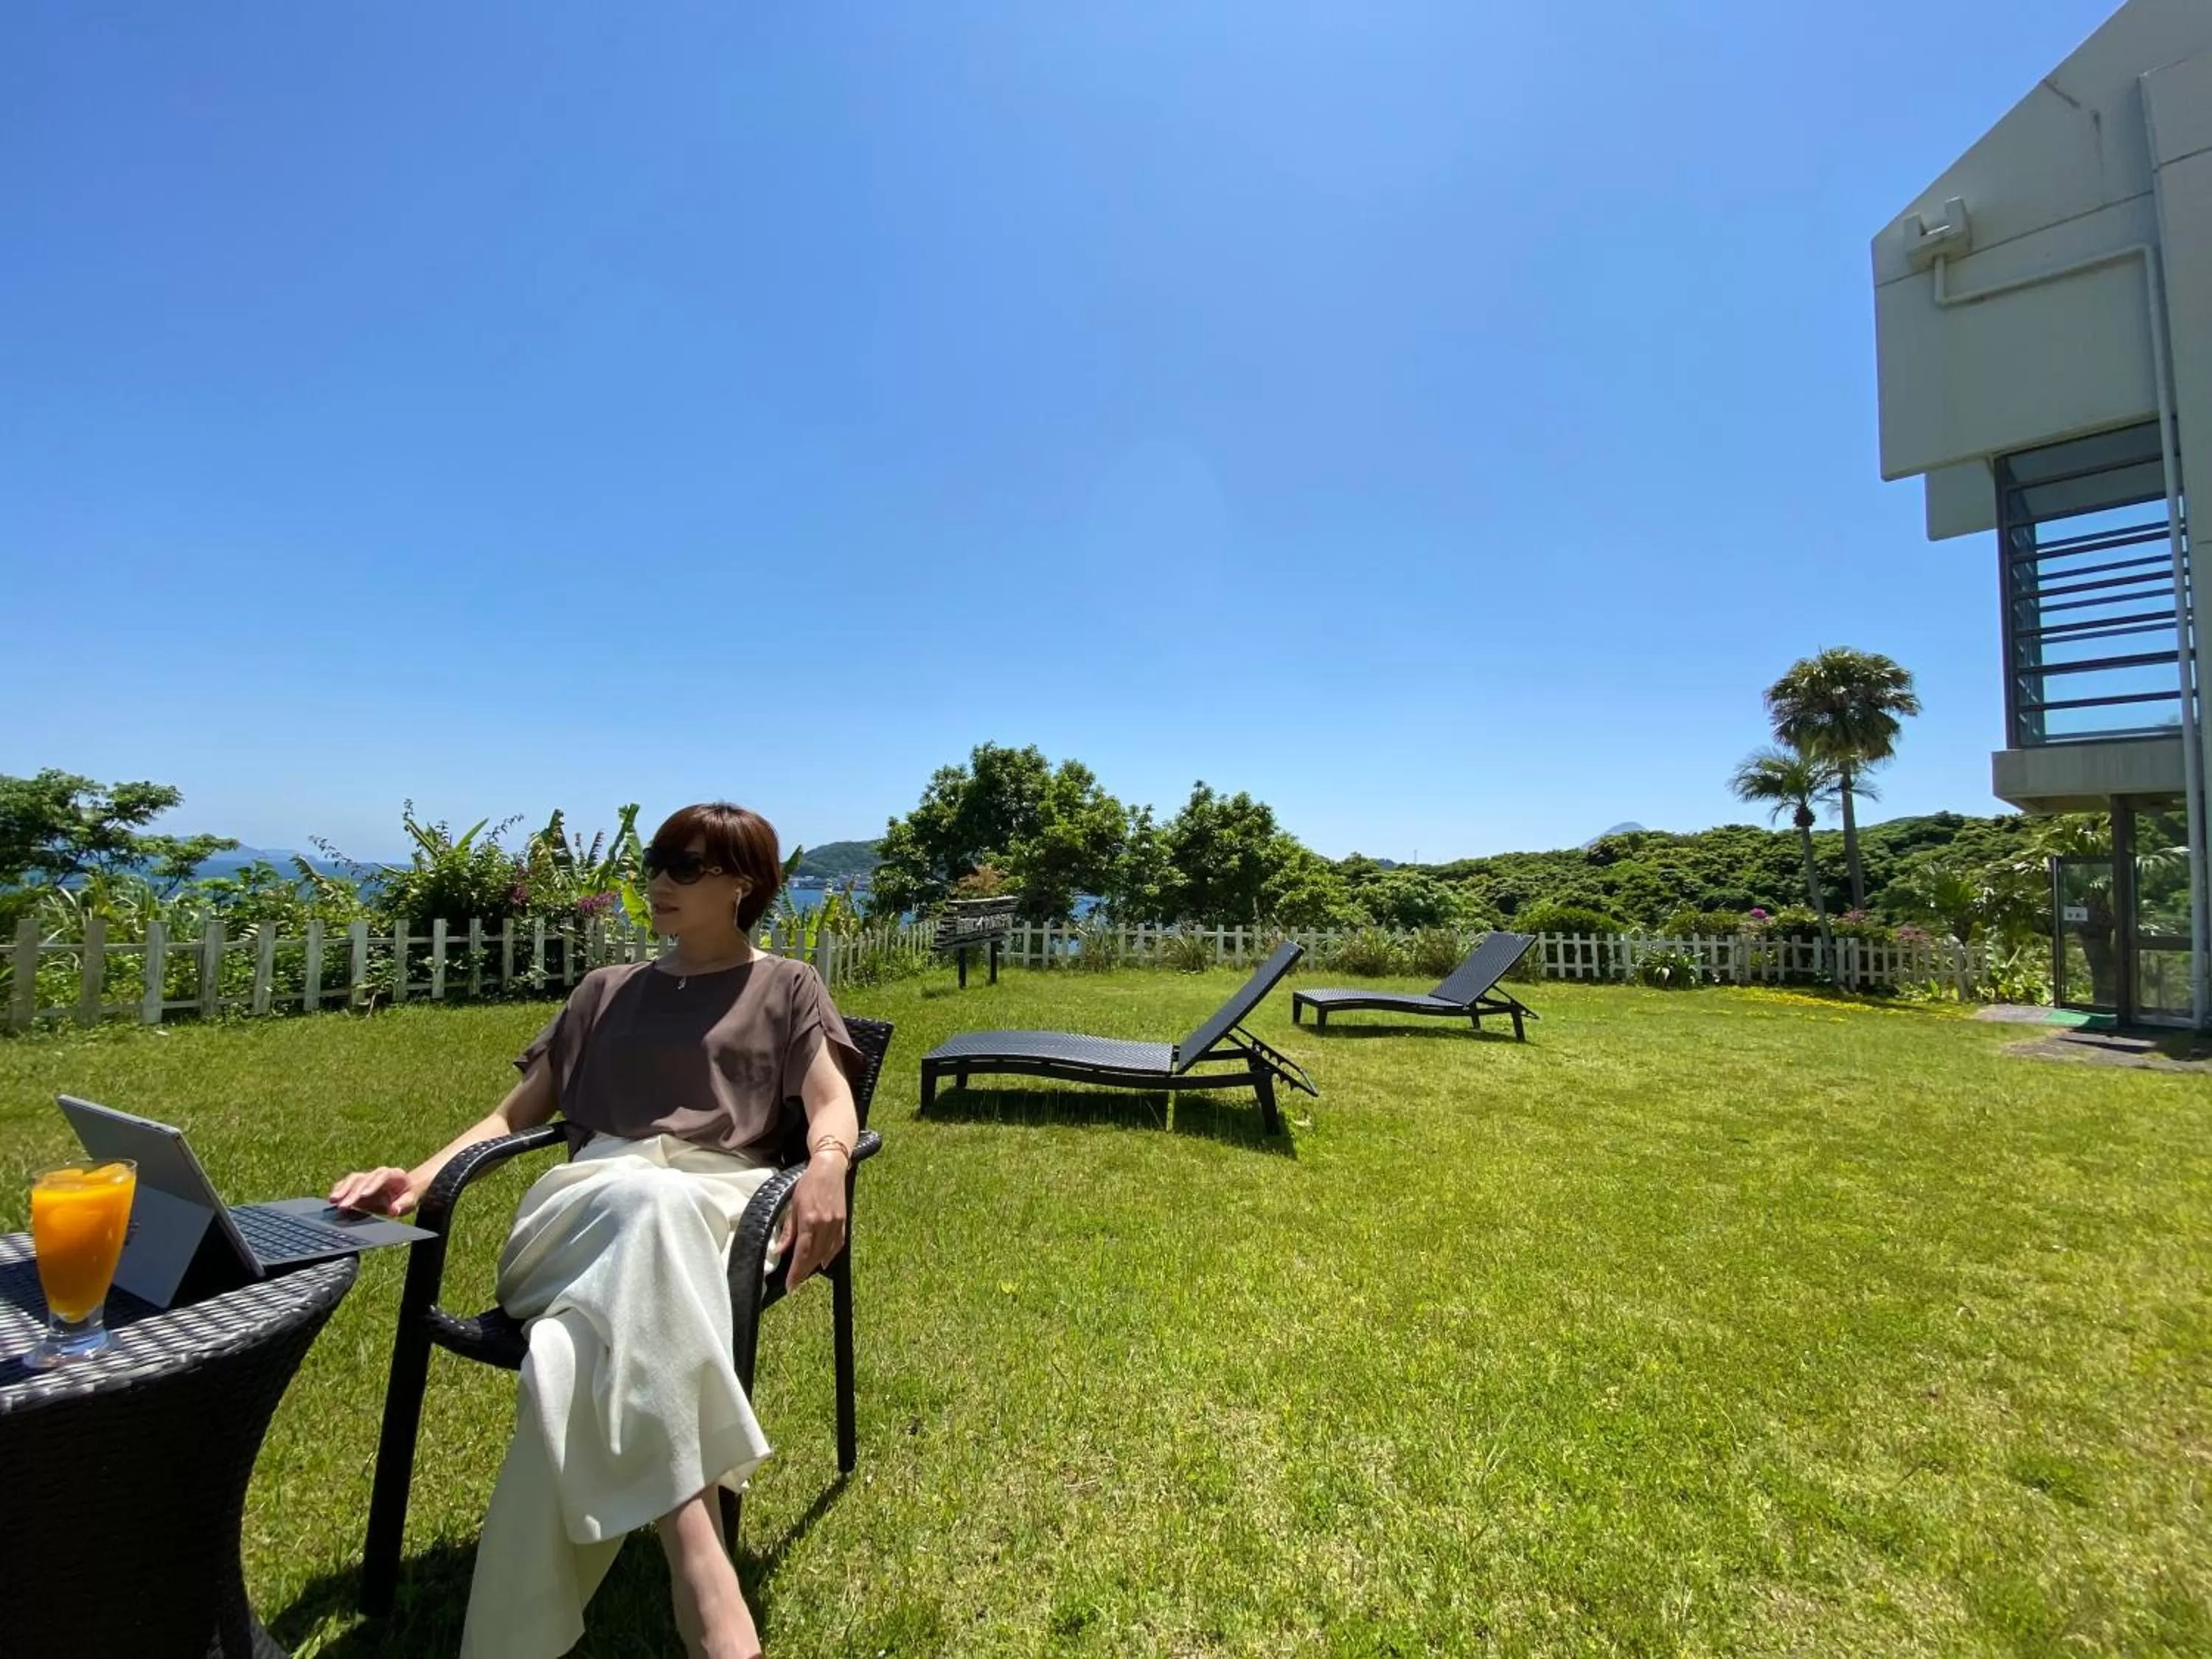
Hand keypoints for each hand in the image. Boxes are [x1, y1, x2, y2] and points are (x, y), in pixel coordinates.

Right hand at [328, 1166, 418, 1216]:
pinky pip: (346, 1184)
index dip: (371, 1185)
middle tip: (343, 1206)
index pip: (381, 1176)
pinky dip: (339, 1190)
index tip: (362, 1196)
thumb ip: (403, 1205)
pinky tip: (332, 1199)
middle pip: (363, 1179)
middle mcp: (378, 1173)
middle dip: (352, 1193)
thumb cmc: (407, 1196)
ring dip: (342, 1190)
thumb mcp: (410, 1201)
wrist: (402, 1191)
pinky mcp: (358, 1183)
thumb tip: (394, 1210)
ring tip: (333, 1201)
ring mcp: (367, 1177)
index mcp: (393, 1174)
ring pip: (352, 1180)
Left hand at [775, 1155, 848, 1289]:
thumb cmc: (808, 1183)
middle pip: (815, 1257)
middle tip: (794, 1283)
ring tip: (804, 1274)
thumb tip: (780, 1251)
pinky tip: (823, 1262)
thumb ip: (788, 1230)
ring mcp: (837, 1224)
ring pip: (827, 1253)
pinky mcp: (844, 1222)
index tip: (790, 1285)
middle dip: (804, 1273)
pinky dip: (830, 1255)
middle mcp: (826, 1224)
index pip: (802, 1253)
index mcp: (810, 1220)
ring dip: (815, 1266)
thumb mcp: (793, 1204)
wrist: (830, 1168)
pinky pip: (837, 1245)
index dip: (796, 1272)